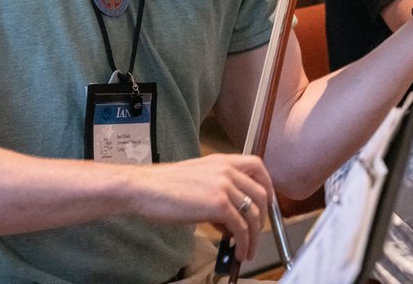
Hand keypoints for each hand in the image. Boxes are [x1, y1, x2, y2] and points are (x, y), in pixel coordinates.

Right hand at [125, 153, 271, 261]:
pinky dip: (244, 243)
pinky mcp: (218, 205)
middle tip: (257, 232)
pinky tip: (238, 251)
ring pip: (254, 214)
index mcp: (222, 161)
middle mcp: (227, 170)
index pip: (257, 166)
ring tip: (247, 249)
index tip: (266, 202)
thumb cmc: (163, 186)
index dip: (267, 185)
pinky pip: (241, 228)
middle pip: (261, 193)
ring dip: (255, 236)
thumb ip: (218, 190)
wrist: (144, 188)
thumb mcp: (197, 178)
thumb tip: (230, 217)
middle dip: (263, 218)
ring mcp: (224, 187)